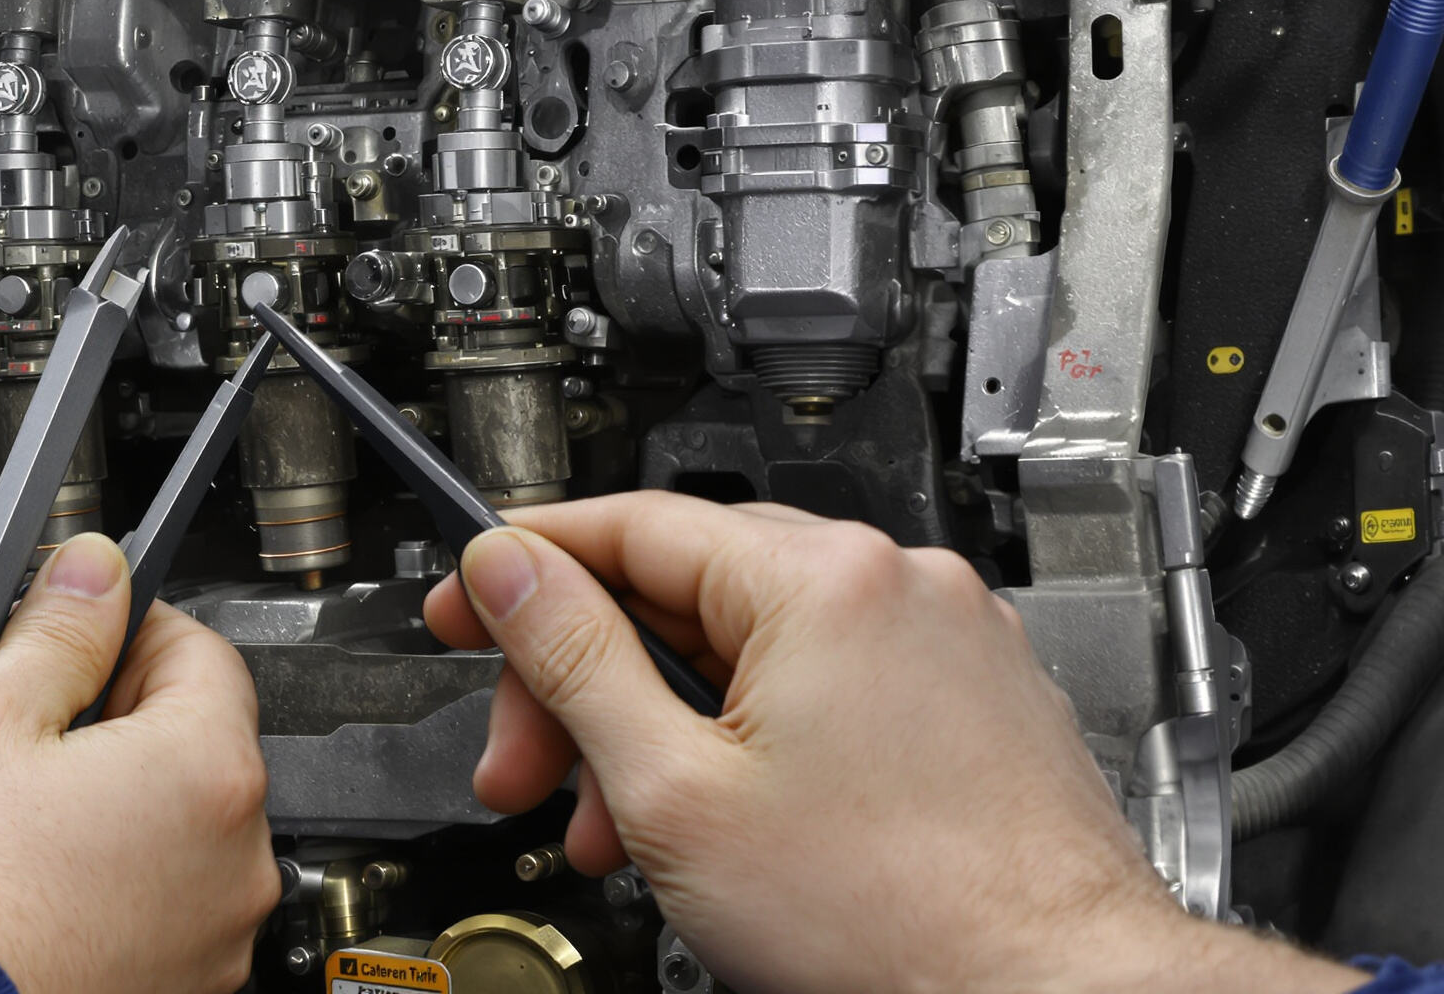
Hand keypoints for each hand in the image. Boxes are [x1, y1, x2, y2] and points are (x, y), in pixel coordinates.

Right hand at [0, 531, 280, 993]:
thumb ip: (54, 631)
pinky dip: (54, 873)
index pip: (195, 650)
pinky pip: (118, 899)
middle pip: (149, 741)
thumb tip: (94, 572)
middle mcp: (231, 862)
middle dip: (39, 715)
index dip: (112, 627)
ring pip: (121, 825)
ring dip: (30, 795)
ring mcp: (205, 937)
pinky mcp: (166, 987)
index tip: (57, 629)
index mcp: (209, 774)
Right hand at [422, 493, 1359, 993]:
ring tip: (618, 827)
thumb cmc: (897, 921)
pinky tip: (718, 819)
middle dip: (588, 682)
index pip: (629, 523)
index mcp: (823, 577)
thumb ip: (574, 661)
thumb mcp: (674, 792)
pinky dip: (752, 737)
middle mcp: (898, 581)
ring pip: (754, 647)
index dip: (524, 564)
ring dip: (663, 726)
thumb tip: (511, 570)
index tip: (467, 602)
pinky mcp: (976, 698)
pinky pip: (829, 683)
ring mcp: (949, 638)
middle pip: (686, 589)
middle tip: (528, 768)